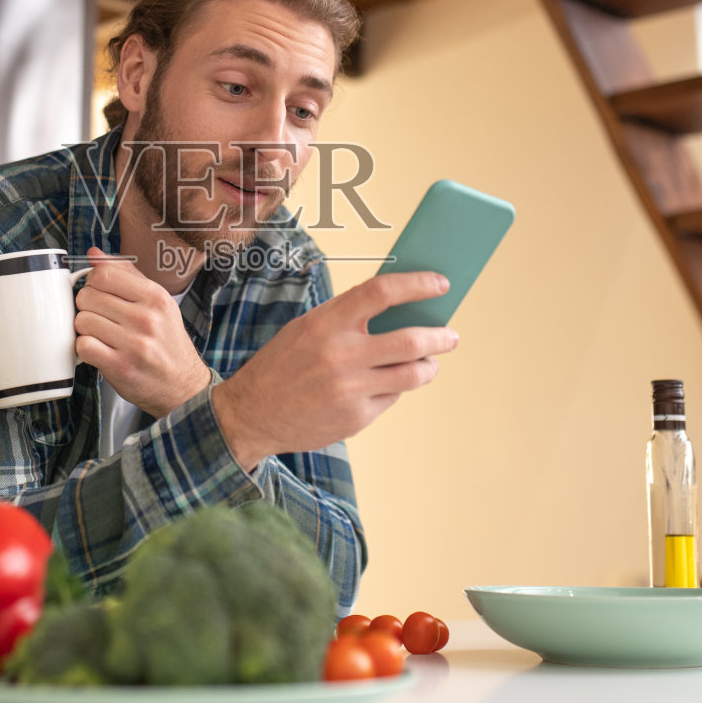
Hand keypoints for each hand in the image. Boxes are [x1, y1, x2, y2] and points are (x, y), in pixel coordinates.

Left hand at [73, 246, 212, 417]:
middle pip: (87, 296)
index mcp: (155, 296)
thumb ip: (126, 274)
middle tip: (101, 317)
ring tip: (101, 335)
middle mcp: (146, 318)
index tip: (100, 293)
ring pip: (82, 321)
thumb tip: (94, 254)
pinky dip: (86, 348)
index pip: (103, 274)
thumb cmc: (167, 341)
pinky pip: (84, 346)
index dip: (94, 282)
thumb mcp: (156, 302)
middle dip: (88, 307)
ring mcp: (133, 343)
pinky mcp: (120, 367)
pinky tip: (99, 350)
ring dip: (86, 329)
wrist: (183, 385)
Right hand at [213, 272, 458, 468]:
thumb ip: (348, 318)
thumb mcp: (307, 328)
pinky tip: (388, 384)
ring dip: (429, 365)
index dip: (417, 285)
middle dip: (441, 336)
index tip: (440, 284)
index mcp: (326, 323)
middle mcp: (340, 355)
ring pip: (413, 374)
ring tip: (431, 362)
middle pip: (410, 339)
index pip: (381, 293)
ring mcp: (350, 390)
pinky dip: (397, 388)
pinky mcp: (356, 418)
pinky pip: (392, 397)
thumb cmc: (283, 364)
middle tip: (451, 334)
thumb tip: (400, 308)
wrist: (251, 413)